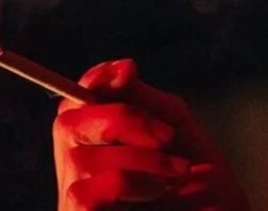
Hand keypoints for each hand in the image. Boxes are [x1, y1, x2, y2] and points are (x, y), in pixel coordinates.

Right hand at [52, 59, 249, 209]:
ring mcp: (77, 200)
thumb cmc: (200, 185)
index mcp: (98, 146)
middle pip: (67, 124)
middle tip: (166, 137)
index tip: (128, 69)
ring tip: (178, 173)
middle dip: (121, 119)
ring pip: (82, 158)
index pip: (75, 104)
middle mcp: (80, 173)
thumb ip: (144, 100)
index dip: (94, 80)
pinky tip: (162, 193)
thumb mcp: (175, 130)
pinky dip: (134, 184)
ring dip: (143, 159)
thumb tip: (121, 69)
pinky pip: (87, 193)